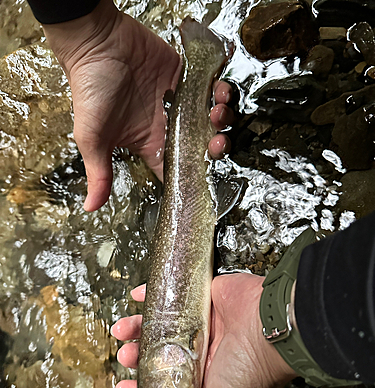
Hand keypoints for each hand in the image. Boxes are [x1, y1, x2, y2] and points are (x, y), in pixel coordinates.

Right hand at [42, 0, 233, 210]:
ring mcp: (179, 101)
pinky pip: (212, 88)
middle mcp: (167, 126)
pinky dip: (221, 91)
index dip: (194, 177)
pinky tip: (218, 92)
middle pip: (202, 146)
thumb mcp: (92, 138)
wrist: (96, 42)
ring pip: (211, 119)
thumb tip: (91, 208)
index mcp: (149, 145)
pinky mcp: (186, 76)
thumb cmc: (90, 88)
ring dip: (221, 119)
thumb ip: (99, 173)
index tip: (205, 181)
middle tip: (216, 143)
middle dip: (216, 148)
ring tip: (217, 112)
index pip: (178, 169)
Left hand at [112, 273, 295, 387]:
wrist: (269, 326)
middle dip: (137, 357)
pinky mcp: (202, 298)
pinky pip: (172, 294)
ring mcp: (200, 324)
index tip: (124, 387)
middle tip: (125, 356)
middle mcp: (201, 353)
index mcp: (204, 381)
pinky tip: (137, 297)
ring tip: (122, 329)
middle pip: (160, 355)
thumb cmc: (250, 373)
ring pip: (161, 325)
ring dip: (137, 327)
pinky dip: (151, 293)